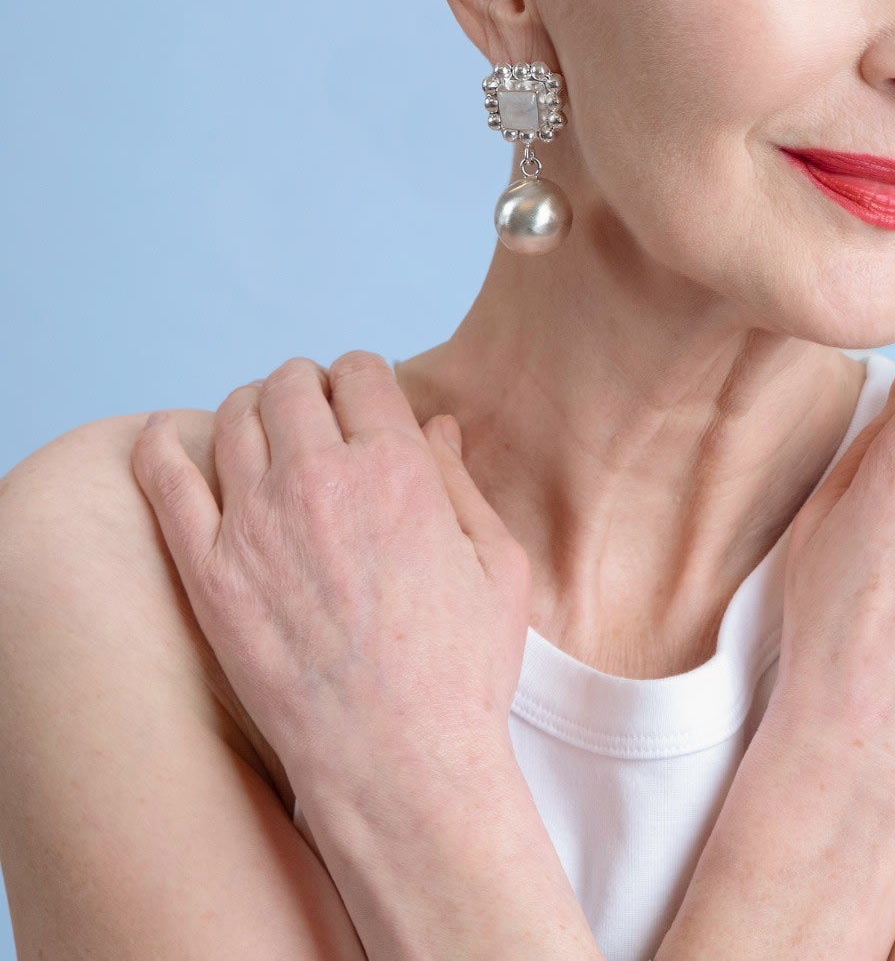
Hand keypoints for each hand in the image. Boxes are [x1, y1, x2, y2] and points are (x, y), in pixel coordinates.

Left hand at [130, 351, 531, 801]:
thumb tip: (436, 425)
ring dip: (248, 408)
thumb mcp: (496, 563)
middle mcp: (322, 479)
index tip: (361, 401)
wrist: (398, 760)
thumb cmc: (462, 668)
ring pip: (232, 419)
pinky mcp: (210, 573)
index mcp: (398, 468)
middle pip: (290, 385)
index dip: (362, 379)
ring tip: (259, 429)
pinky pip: (165, 481)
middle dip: (305, 386)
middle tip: (311, 412)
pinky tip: (161, 438)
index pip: (360, 374)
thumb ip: (460, 481)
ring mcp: (257, 524)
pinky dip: (158, 446)